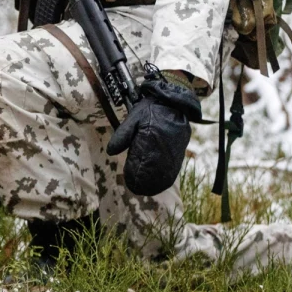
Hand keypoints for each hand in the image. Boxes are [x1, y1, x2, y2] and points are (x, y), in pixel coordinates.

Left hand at [106, 68, 201, 196]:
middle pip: (154, 170)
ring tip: (148, 189)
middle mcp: (163, 146)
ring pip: (164, 171)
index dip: (136, 174)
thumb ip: (122, 135)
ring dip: (156, 181)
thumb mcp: (134, 118)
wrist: (174, 102)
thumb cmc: (151, 109)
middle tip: (137, 189)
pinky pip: (173, 167)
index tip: (130, 182)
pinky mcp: (180, 150)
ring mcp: (173, 150)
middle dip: (145, 181)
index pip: (141, 161)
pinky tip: (161, 182)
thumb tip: (111, 152)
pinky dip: (166, 176)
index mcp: (150, 137)